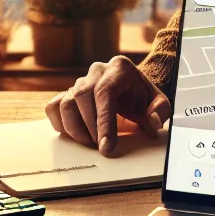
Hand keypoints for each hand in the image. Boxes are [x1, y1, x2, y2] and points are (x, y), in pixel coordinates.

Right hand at [45, 56, 171, 155]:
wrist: (132, 89)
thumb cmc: (142, 97)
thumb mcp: (159, 102)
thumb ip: (160, 110)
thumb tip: (151, 121)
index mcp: (119, 68)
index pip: (105, 93)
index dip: (103, 121)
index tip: (106, 146)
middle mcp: (97, 71)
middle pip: (82, 96)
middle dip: (89, 127)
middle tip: (99, 146)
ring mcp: (80, 81)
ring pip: (66, 102)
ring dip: (74, 128)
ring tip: (89, 143)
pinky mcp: (68, 93)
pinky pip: (54, 106)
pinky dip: (59, 122)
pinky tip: (72, 134)